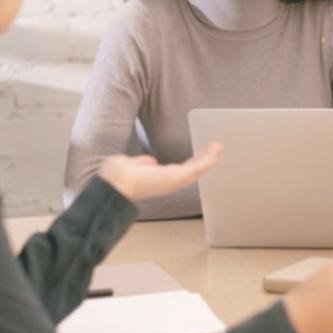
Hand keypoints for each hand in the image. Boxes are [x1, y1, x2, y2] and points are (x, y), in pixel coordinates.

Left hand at [96, 144, 220, 203]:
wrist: (115, 183)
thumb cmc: (118, 177)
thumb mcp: (133, 165)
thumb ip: (142, 163)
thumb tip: (150, 161)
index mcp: (158, 179)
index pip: (180, 170)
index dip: (192, 162)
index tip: (201, 154)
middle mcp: (168, 182)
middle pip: (192, 170)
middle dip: (204, 159)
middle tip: (215, 149)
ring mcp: (172, 182)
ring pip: (196, 170)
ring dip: (208, 158)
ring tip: (217, 148)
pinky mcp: (175, 179)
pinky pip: (194, 171)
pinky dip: (205, 164)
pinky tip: (214, 157)